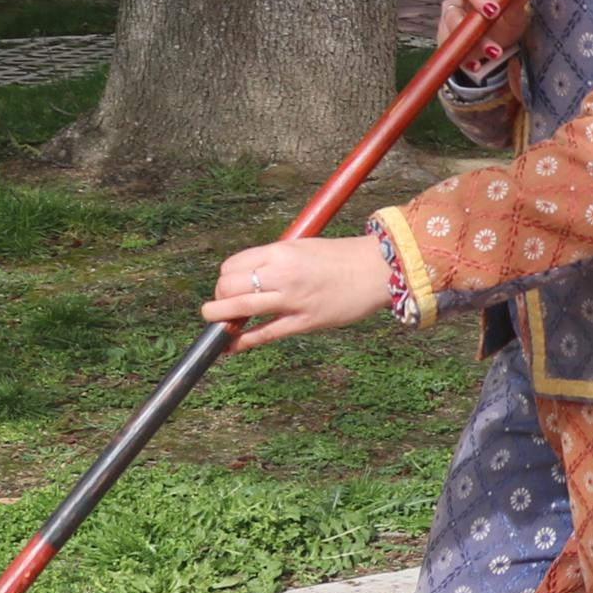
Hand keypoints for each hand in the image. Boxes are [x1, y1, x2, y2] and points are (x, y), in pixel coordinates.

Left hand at [200, 237, 394, 351]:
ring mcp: (292, 300)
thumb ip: (277, 259)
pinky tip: (231, 346)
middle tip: (221, 303)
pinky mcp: (304, 322)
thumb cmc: (343, 257)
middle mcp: (282, 274)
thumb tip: (253, 273)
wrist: (380, 270)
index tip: (228, 284)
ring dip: (218, 317)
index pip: (233, 266)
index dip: (224, 277)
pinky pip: (265, 333)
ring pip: (240, 308)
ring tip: (213, 321)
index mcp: (281, 252)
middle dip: (219, 297)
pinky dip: (243, 341)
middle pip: (230, 286)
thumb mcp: (304, 247)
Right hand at [434, 0, 529, 69]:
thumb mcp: (516, 17)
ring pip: (453, 13)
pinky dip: (464, 53)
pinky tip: (476, 64)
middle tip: (493, 12)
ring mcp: (453, 7)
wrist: (490, 50)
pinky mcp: (443, 29)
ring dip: (472, 32)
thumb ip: (520, 3)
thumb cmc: (504, 24)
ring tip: (493, 50)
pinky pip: (448, 38)